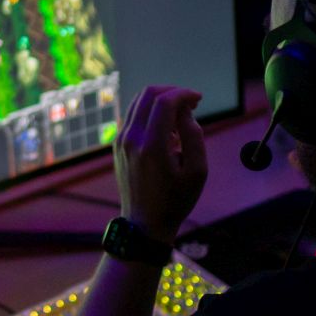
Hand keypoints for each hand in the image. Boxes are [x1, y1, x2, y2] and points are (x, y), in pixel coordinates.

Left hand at [113, 86, 208, 244]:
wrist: (145, 224)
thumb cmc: (175, 200)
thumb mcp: (197, 171)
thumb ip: (194, 136)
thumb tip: (185, 112)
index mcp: (151, 145)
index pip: (164, 101)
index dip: (184, 94)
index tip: (198, 99)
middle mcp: (131, 138)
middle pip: (147, 94)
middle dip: (172, 92)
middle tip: (190, 103)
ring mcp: (121, 141)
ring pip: (137, 102)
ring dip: (160, 101)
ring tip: (180, 117)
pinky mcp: (117, 146)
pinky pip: (133, 117)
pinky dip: (150, 113)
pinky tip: (166, 130)